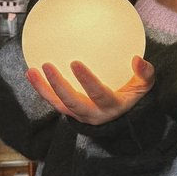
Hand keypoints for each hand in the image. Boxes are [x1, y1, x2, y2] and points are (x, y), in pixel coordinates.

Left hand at [26, 56, 154, 124]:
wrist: (123, 117)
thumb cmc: (134, 95)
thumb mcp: (145, 86)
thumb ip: (145, 73)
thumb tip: (137, 59)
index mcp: (112, 106)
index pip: (98, 94)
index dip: (87, 81)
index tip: (75, 63)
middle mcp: (94, 115)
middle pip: (72, 103)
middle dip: (58, 86)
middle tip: (47, 65)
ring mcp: (80, 115)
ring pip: (59, 105)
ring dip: (43, 89)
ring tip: (31, 71)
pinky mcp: (71, 113)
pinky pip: (54, 102)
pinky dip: (42, 89)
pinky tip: (32, 74)